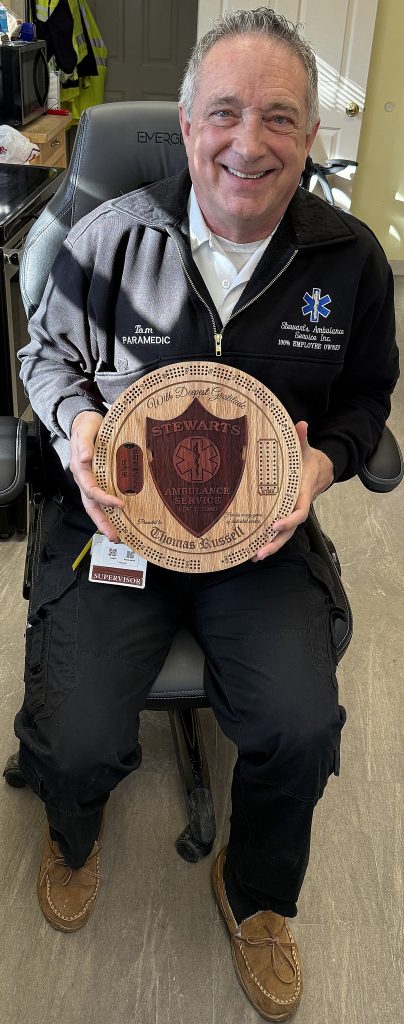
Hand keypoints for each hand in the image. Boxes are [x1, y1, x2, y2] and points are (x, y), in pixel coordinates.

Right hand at [70, 411, 123, 540]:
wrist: (83, 420)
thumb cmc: (86, 424)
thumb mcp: (85, 429)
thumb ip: (84, 443)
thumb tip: (84, 458)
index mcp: (80, 468)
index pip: (91, 488)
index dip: (104, 498)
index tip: (119, 504)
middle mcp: (83, 478)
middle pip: (90, 505)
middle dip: (101, 521)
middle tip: (114, 535)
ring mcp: (89, 480)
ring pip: (94, 506)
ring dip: (104, 521)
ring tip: (116, 535)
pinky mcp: (97, 479)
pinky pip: (100, 499)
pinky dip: (108, 511)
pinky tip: (119, 519)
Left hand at [252, 421, 333, 561]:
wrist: (320, 470)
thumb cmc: (309, 460)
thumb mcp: (306, 449)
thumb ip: (302, 439)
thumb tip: (301, 424)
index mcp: (302, 493)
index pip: (299, 511)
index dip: (289, 519)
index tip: (276, 523)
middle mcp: (298, 506)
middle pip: (290, 530)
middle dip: (276, 542)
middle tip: (261, 552)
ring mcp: (291, 513)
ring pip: (284, 534)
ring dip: (271, 546)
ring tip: (254, 556)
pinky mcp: (285, 514)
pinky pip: (278, 531)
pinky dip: (268, 540)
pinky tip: (253, 549)